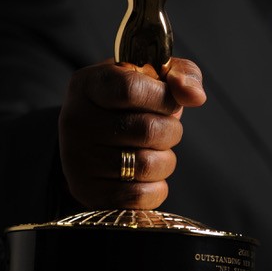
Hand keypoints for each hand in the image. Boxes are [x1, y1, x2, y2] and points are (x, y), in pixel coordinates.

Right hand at [57, 57, 205, 208]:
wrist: (96, 137)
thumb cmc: (133, 101)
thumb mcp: (156, 76)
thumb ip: (182, 74)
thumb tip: (196, 97)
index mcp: (89, 84)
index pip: (131, 89)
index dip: (163, 98)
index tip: (168, 101)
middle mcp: (75, 120)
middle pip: (148, 130)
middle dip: (171, 131)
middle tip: (163, 129)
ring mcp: (77, 159)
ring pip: (147, 165)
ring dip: (165, 160)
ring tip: (153, 151)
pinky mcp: (86, 192)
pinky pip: (139, 196)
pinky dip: (156, 188)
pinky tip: (146, 176)